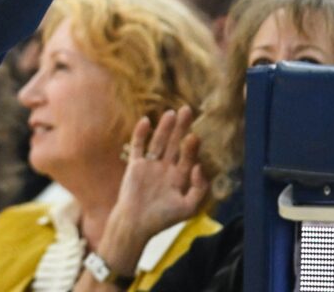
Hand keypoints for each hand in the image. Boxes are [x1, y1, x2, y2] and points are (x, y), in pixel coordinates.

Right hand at [91, 108, 206, 279]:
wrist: (135, 224)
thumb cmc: (162, 219)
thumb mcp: (188, 208)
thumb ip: (199, 188)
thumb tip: (199, 166)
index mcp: (178, 178)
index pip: (188, 158)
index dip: (192, 147)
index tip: (194, 136)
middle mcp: (165, 169)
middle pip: (175, 144)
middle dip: (181, 128)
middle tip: (187, 110)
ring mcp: (150, 166)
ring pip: (158, 142)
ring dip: (164, 128)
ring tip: (171, 112)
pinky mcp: (135, 165)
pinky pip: (138, 146)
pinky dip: (140, 133)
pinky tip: (146, 121)